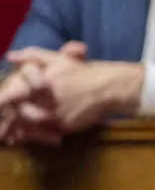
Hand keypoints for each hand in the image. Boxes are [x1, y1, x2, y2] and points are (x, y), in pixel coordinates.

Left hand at [1, 45, 142, 143]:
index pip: (13, 94)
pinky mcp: (64, 126)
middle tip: (8, 118)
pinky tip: (35, 130)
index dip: (5, 99)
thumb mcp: (58, 59)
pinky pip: (44, 133)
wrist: (108, 88)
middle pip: (19, 110)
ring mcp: (55, 114)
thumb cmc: (82, 72)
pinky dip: (37, 134)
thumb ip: (33, 55)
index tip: (4, 101)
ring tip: (18, 126)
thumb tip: (9, 56)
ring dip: (23, 124)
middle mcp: (46, 100)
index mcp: (41, 82)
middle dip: (12, 113)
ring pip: (29, 123)